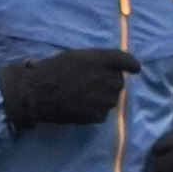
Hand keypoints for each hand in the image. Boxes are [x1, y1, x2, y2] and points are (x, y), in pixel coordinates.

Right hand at [0, 47, 140, 129]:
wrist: (37, 94)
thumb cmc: (51, 71)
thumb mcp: (74, 57)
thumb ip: (94, 61)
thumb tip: (106, 68)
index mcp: (101, 60)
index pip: (125, 60)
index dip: (132, 64)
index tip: (135, 69)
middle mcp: (107, 78)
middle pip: (119, 81)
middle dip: (110, 83)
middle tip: (94, 84)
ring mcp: (103, 98)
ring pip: (112, 98)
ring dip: (103, 97)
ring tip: (84, 96)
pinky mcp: (97, 114)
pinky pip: (103, 112)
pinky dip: (95, 110)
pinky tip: (81, 107)